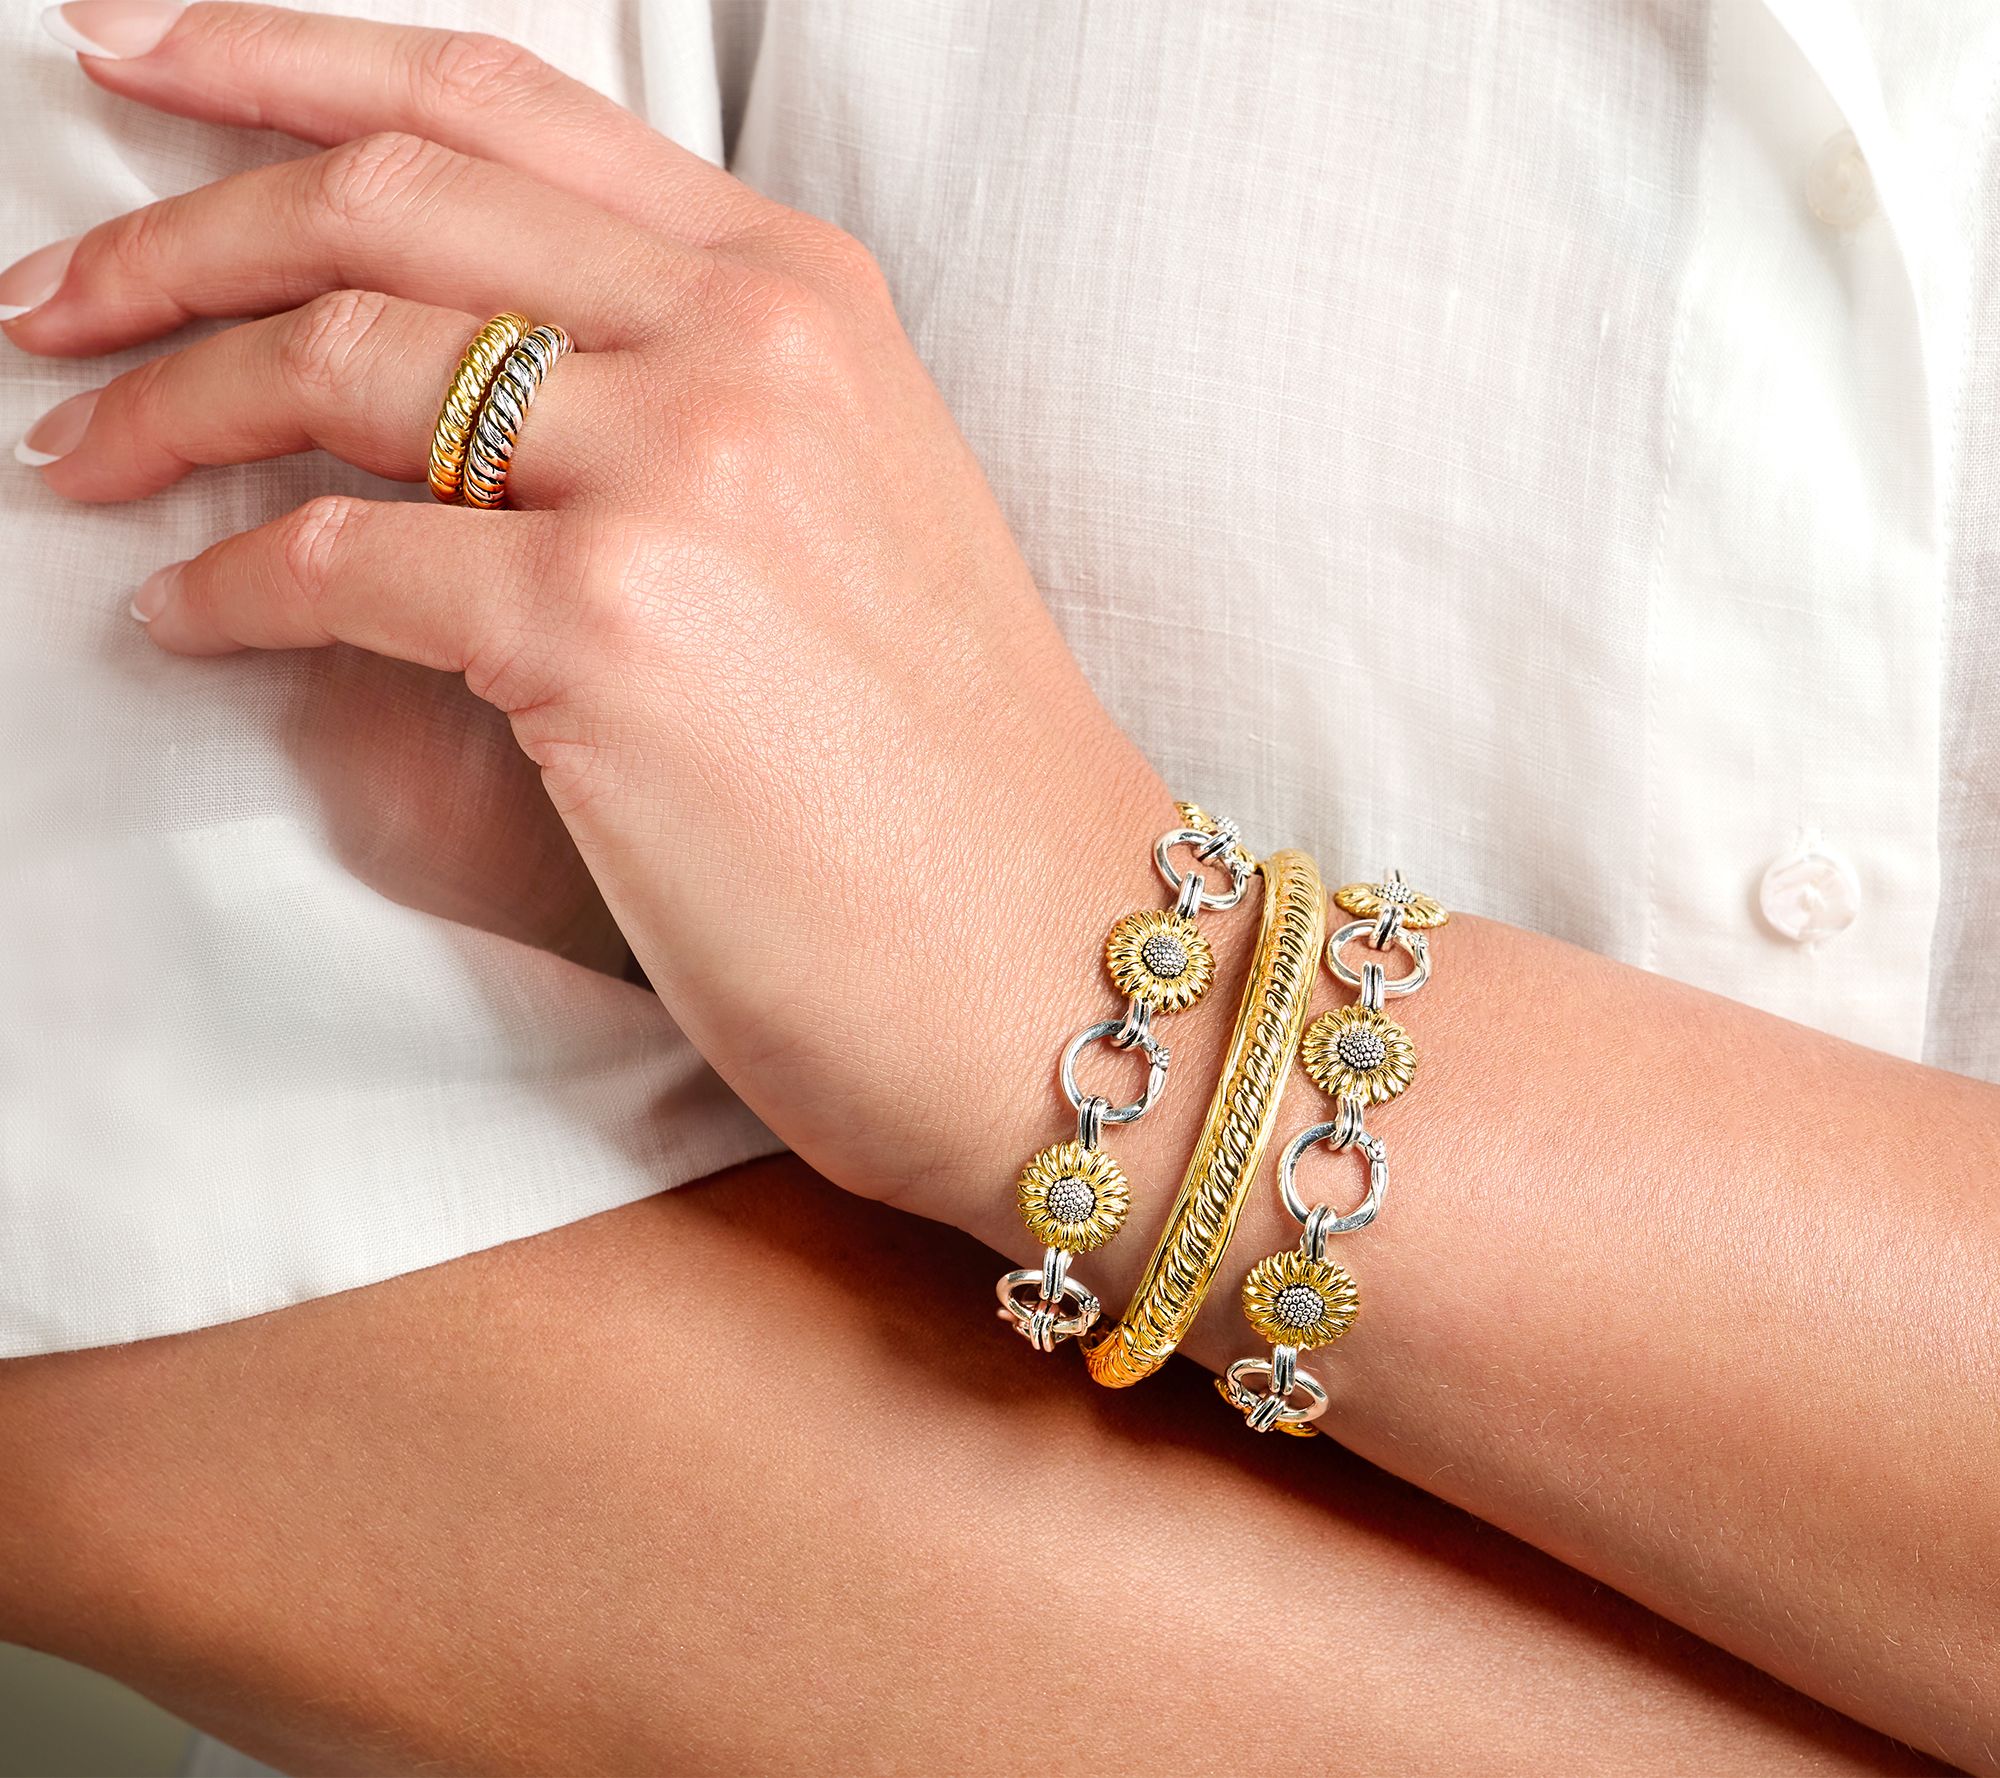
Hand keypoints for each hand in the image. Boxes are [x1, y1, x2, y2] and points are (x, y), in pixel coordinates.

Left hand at [10, 2, 1221, 1239]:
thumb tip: (446, 381)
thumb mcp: (850, 511)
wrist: (1052, 956)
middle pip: (381, 201)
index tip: (132, 55)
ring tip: (80, 459)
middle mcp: (749, 346)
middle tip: (55, 305)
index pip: (498, 103)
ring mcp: (685, 479)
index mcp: (804, 295)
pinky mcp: (611, 632)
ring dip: (159, 407)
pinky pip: (334, 563)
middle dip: (171, 236)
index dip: (278, 57)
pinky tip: (184, 617)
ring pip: (332, 363)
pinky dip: (222, 586)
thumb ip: (678, 398)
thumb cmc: (946, 774)